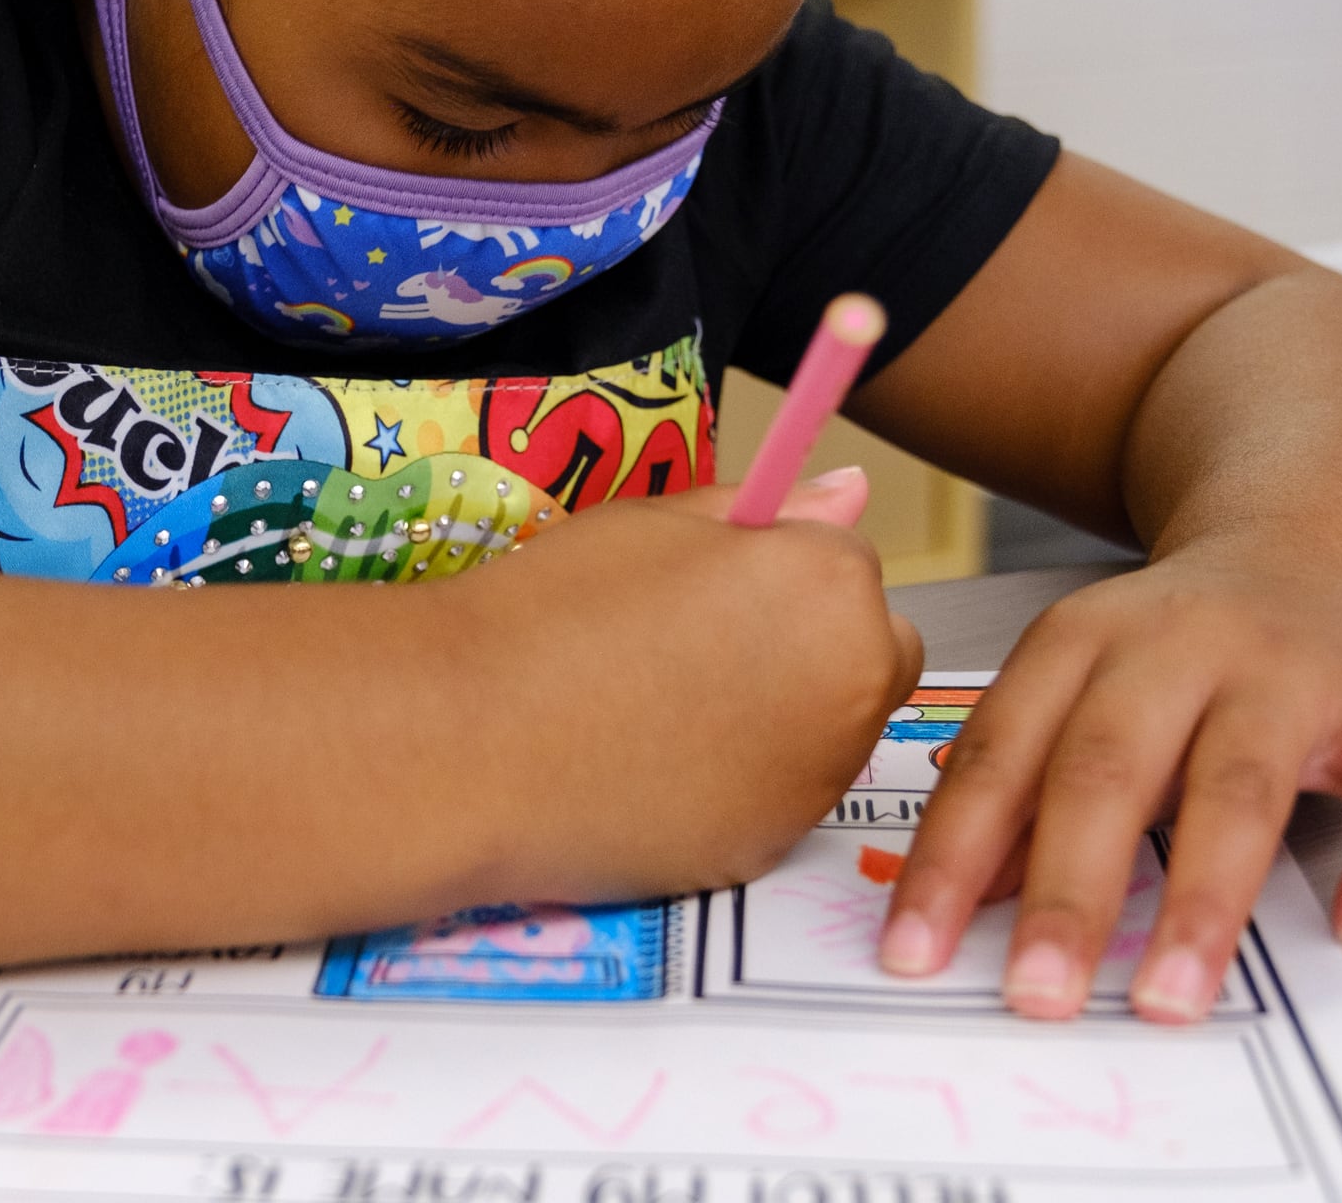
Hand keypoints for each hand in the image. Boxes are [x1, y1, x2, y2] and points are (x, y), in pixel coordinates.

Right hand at [452, 469, 922, 902]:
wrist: (470, 740)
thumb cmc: (554, 608)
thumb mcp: (658, 522)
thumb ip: (770, 509)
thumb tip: (852, 493)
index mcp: (831, 587)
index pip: (851, 565)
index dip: (779, 570)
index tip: (710, 586)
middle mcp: (854, 688)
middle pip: (871, 655)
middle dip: (815, 646)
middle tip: (703, 648)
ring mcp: (818, 779)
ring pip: (832, 733)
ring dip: (784, 716)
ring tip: (667, 708)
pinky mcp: (769, 849)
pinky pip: (778, 801)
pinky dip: (739, 785)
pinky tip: (654, 769)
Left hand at [877, 547, 1341, 1020]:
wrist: (1310, 548)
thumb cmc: (1178, 654)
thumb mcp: (1078, 690)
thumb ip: (1022, 786)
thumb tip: (956, 900)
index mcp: (1079, 641)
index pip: (1002, 756)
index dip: (952, 856)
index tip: (913, 952)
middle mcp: (1177, 645)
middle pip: (1110, 770)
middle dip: (1069, 892)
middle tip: (1037, 995)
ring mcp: (1286, 670)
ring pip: (1240, 788)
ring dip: (1202, 902)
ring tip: (1169, 1000)